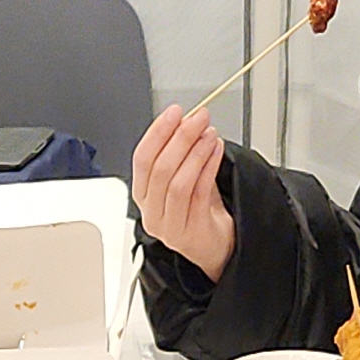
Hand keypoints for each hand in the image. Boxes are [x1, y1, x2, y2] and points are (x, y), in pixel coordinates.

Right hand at [132, 104, 234, 279]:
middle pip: (160, 169)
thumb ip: (182, 154)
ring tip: (209, 134)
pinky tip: (216, 151)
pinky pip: (199, 195)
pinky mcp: (189, 233)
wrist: (215, 246)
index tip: (174, 113)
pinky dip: (209, 167)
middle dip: (180, 138)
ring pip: (178, 183)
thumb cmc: (199, 212)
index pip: (142, 159)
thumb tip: (186, 121)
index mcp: (143, 195)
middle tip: (197, 119)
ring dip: (196, 153)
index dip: (158, 133)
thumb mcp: (185, 179)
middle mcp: (152, 212)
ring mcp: (169, 225)